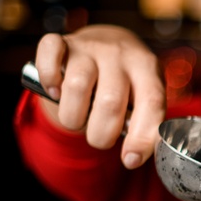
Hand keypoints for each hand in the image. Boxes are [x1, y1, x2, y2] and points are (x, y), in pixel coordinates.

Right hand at [32, 25, 165, 168]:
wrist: (109, 40)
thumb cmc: (129, 81)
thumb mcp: (145, 96)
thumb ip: (144, 122)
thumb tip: (134, 157)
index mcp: (148, 68)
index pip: (151, 103)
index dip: (141, 137)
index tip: (130, 160)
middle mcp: (120, 54)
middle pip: (109, 102)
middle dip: (101, 135)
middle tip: (100, 137)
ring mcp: (90, 46)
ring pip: (76, 87)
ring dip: (73, 117)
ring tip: (78, 118)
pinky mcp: (63, 42)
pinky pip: (49, 55)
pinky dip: (48, 79)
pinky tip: (55, 92)